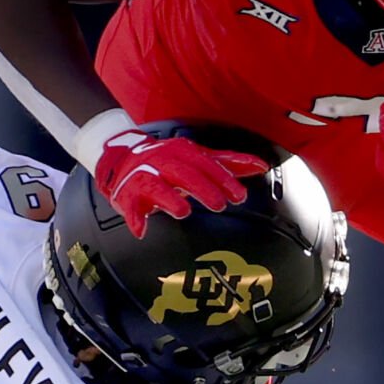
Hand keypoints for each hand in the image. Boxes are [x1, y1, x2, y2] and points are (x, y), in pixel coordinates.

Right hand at [94, 128, 269, 236]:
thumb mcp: (197, 158)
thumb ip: (228, 164)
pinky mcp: (128, 195)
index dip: (224, 179)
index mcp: (183, 152)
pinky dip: (135, 219)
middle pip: (184, 173)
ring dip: (169, 199)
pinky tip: (142, 231)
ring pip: (156, 187)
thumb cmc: (166, 162)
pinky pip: (130, 208)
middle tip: (219, 205)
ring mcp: (143, 178)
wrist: (122, 159)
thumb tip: (261, 166)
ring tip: (183, 212)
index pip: (206, 164)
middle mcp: (163, 162)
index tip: (239, 196)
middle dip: (202, 189)